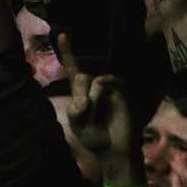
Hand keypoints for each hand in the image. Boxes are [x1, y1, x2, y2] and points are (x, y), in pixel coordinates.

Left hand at [57, 34, 133, 156]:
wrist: (113, 152)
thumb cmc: (95, 136)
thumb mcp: (78, 123)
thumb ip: (77, 105)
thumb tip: (94, 82)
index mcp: (83, 91)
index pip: (74, 69)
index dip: (68, 52)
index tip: (63, 34)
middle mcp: (96, 85)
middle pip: (81, 75)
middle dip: (79, 93)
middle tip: (83, 112)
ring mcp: (110, 88)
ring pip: (93, 80)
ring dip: (89, 99)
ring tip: (92, 116)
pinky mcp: (122, 93)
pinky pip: (109, 82)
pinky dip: (102, 86)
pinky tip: (100, 89)